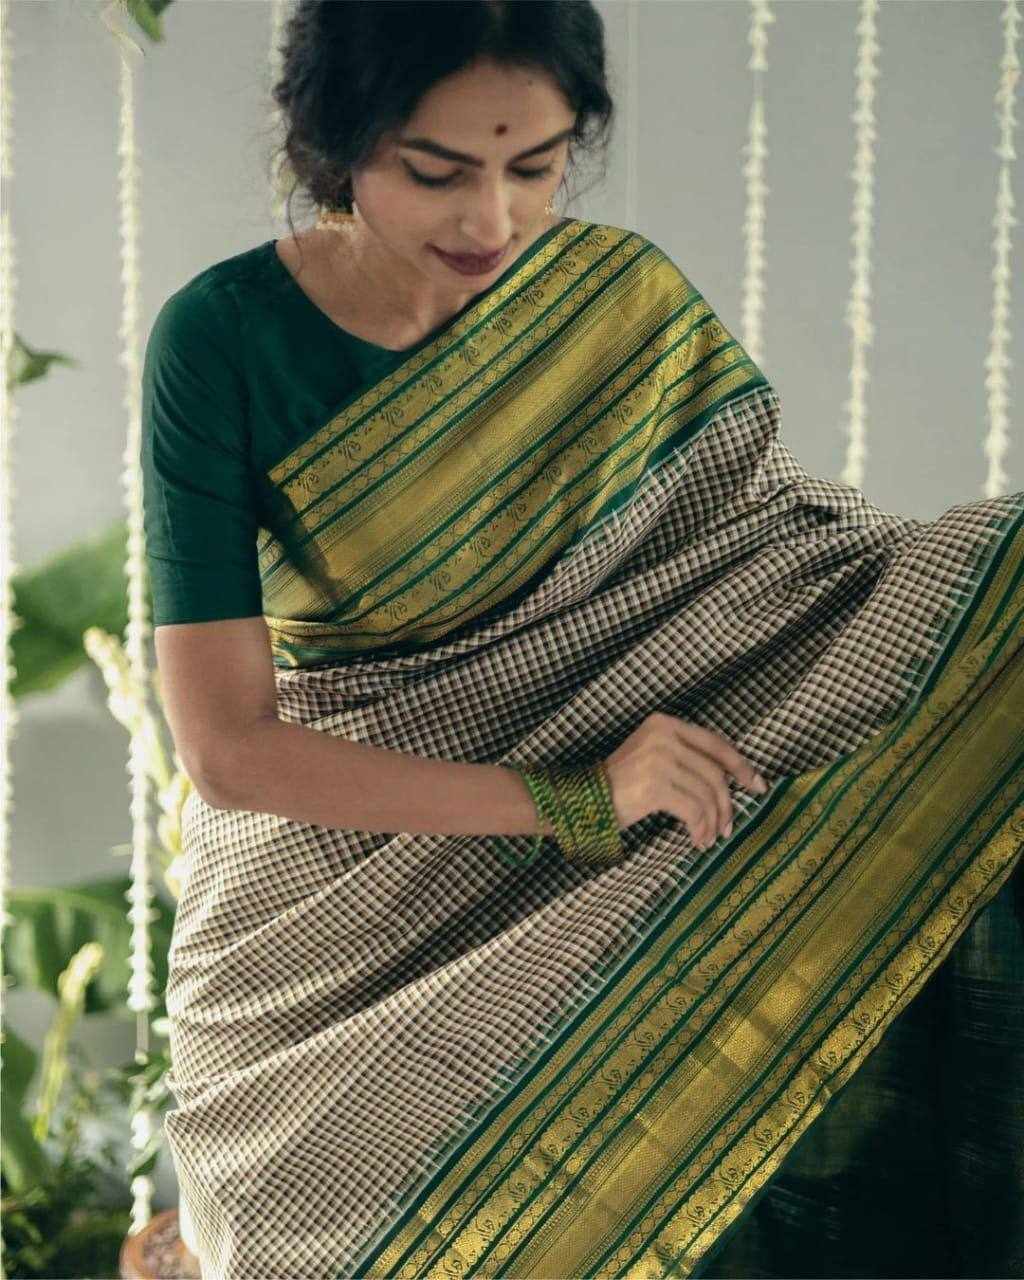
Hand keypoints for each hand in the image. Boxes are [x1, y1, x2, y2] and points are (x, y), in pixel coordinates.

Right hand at [601, 712, 768, 847]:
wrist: (585, 799)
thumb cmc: (622, 783)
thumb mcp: (655, 757)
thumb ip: (687, 758)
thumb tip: (733, 780)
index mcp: (665, 724)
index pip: (716, 744)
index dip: (741, 766)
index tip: (758, 786)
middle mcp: (664, 736)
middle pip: (715, 773)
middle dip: (727, 805)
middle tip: (727, 827)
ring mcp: (659, 759)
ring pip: (707, 794)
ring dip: (712, 821)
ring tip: (708, 837)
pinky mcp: (655, 785)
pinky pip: (693, 810)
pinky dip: (700, 828)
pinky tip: (696, 840)